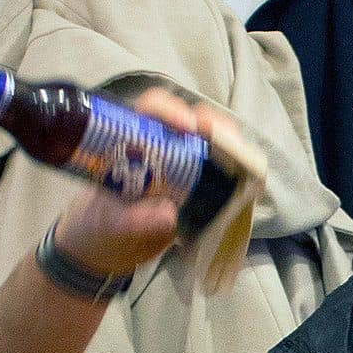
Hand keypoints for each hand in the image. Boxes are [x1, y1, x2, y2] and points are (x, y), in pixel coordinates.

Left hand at [53, 88, 234, 275]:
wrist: (111, 244)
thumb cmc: (103, 221)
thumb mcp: (112, 221)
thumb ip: (133, 218)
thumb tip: (167, 214)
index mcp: (135, 137)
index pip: (154, 108)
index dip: (171, 110)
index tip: (185, 126)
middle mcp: (165, 142)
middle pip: (193, 117)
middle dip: (212, 122)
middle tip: (222, 140)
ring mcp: (188, 161)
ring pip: (216, 138)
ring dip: (232, 144)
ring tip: (242, 159)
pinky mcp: (204, 182)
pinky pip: (227, 166)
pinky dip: (240, 168)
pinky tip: (249, 178)